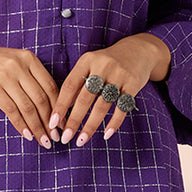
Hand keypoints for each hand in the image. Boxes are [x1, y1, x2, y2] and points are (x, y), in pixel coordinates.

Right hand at [0, 30, 60, 146]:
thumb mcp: (14, 61)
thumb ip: (30, 77)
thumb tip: (48, 105)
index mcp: (29, 59)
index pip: (51, 86)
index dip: (59, 108)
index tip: (63, 123)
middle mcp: (19, 66)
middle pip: (42, 99)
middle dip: (51, 122)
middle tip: (56, 137)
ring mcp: (5, 76)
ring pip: (28, 107)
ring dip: (38, 128)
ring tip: (44, 141)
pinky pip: (11, 110)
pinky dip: (21, 125)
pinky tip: (27, 135)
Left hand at [52, 33, 168, 145]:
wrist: (139, 50)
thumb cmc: (107, 64)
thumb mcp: (90, 66)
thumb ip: (77, 85)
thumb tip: (61, 112)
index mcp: (87, 61)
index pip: (70, 86)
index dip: (60, 105)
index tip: (52, 123)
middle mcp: (102, 66)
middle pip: (85, 98)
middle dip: (74, 120)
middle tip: (65, 138)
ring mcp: (119, 75)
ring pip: (102, 105)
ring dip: (90, 126)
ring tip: (81, 141)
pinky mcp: (133, 84)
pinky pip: (122, 108)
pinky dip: (114, 123)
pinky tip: (105, 135)